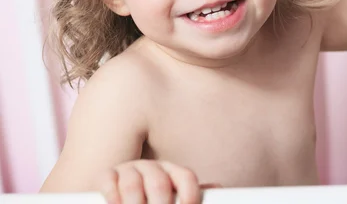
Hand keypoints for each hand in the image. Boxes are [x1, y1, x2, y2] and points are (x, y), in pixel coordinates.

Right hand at [97, 160, 218, 203]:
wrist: (125, 199)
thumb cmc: (154, 200)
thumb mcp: (175, 198)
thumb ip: (192, 193)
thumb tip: (217, 189)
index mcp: (174, 173)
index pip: (187, 178)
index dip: (190, 195)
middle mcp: (153, 168)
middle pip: (160, 183)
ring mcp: (129, 170)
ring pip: (133, 184)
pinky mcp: (107, 176)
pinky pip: (108, 180)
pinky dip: (112, 196)